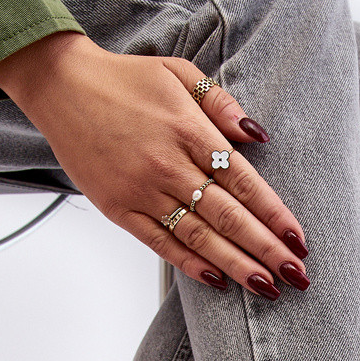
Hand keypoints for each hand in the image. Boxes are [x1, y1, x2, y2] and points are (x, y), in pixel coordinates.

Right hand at [0, 32, 308, 297]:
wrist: (60, 85)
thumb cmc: (125, 79)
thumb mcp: (178, 72)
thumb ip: (221, 103)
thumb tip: (257, 135)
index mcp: (189, 130)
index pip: (244, 181)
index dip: (274, 214)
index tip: (299, 240)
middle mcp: (169, 165)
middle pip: (229, 216)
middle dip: (267, 250)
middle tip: (297, 277)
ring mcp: (142, 190)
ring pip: (199, 237)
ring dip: (238, 265)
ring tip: (267, 288)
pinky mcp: (118, 208)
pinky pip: (160, 243)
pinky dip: (190, 264)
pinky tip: (218, 281)